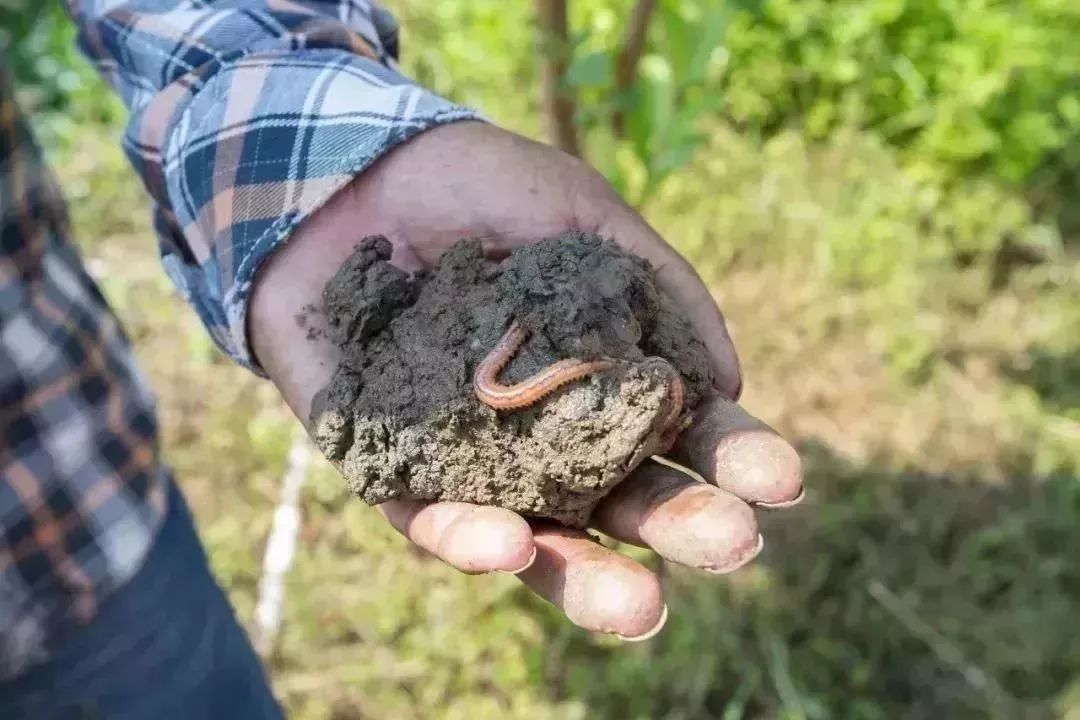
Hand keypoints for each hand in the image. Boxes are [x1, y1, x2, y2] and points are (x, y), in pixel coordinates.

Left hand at [249, 121, 802, 639]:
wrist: (349, 167)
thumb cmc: (477, 185)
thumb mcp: (582, 214)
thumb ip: (658, 285)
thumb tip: (734, 383)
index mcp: (600, 377)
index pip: (678, 431)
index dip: (730, 457)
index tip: (779, 476)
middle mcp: (543, 431)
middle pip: (619, 498)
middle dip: (678, 524)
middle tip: (730, 541)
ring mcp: (468, 455)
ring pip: (534, 539)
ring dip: (586, 577)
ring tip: (643, 607)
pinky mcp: (387, 464)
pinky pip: (424, 518)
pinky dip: (462, 536)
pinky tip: (504, 544)